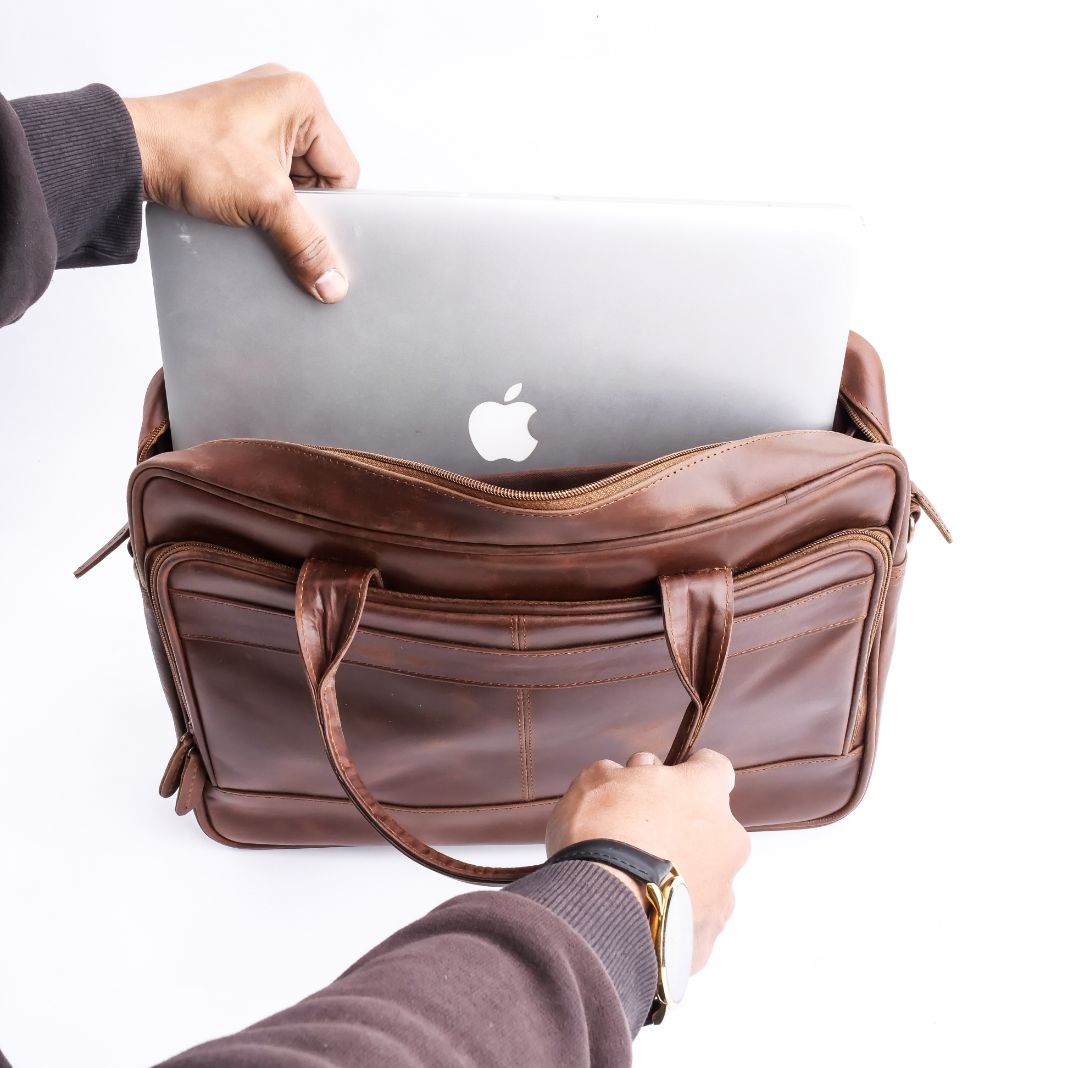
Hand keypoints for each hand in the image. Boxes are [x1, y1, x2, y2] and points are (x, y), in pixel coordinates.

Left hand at [124, 64, 357, 302]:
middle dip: (302, 205)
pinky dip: (260, 197)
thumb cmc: (188, 151)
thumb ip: (306, 244)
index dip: (331, 208)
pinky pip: (268, 174)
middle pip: (320, 175)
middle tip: (276, 216)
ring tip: (252, 207)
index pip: (344, 170)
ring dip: (278, 204)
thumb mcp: (264, 203)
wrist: (129, 152)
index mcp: (302, 97)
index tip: (311, 230)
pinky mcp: (235, 133)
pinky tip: (242, 206)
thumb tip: (333, 283)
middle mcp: (282, 97)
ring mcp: (256, 114)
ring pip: (293, 179)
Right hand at [546, 748, 749, 973]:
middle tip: (637, 836)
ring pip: (706, 875)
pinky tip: (637, 915)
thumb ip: (620, 774)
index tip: (666, 780)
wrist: (599, 911)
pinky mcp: (708, 938)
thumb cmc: (599, 834)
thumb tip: (629, 776)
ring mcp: (724, 893)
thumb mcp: (595, 782)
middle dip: (680, 827)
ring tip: (633, 885)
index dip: (688, 771)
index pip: (714, 767)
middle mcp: (727, 840)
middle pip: (710, 825)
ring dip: (679, 874)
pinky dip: (671, 914)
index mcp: (704, 793)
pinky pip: (692, 918)